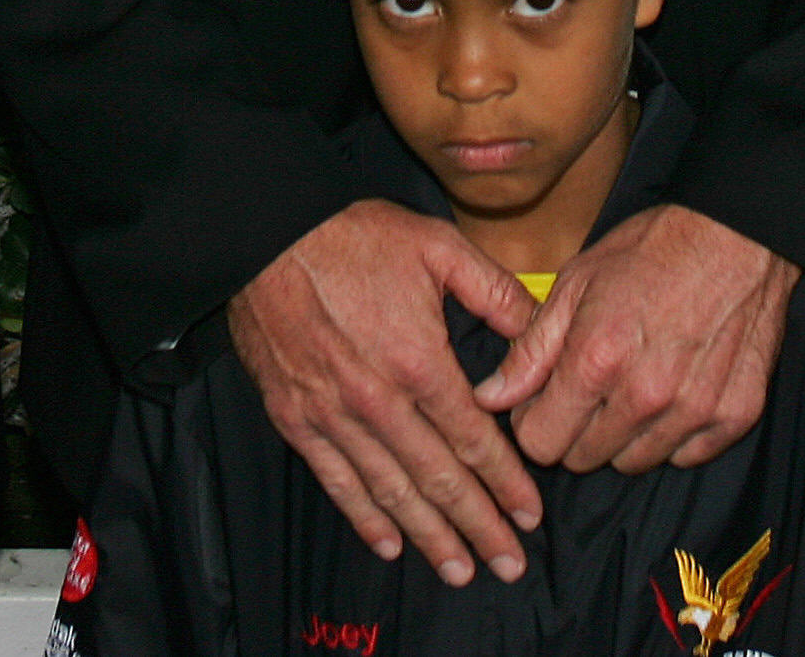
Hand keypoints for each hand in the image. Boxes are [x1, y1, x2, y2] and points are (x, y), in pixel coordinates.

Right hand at [228, 201, 541, 584]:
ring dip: (428, 535)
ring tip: (459, 568)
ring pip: (390, 491)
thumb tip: (538, 331)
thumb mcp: (439, 246)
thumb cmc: (354, 236)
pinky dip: (364, 516)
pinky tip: (389, 542)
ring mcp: (333, 415)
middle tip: (509, 561)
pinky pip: (336, 480)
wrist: (266, 236)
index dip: (506, 482)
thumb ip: (495, 292)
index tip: (530, 513)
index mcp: (419, 361)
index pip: (474, 439)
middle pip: (438, 479)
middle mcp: (378, 400)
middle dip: (478, 525)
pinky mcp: (296, 419)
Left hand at [478, 203, 796, 473]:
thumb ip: (531, 350)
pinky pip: (686, 456)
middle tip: (594, 386)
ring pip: (634, 462)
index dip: (535, 422)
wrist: (738, 234)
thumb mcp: (576, 283)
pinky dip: (675, 433)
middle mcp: (645, 396)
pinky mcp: (734, 416)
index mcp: (596, 361)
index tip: (546, 400)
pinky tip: (676, 389)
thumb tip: (490, 397)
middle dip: (577, 429)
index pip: (540, 444)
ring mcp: (694, 410)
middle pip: (584, 459)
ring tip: (636, 383)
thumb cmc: (651, 250)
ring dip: (625, 434)